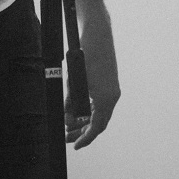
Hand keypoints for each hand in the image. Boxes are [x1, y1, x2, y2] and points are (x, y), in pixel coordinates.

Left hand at [65, 18, 119, 149]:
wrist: (98, 33)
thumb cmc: (86, 54)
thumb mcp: (74, 80)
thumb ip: (71, 101)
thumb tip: (68, 118)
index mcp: (106, 98)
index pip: (97, 127)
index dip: (85, 138)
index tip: (75, 146)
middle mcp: (112, 97)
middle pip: (98, 122)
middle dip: (82, 131)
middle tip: (67, 136)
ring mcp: (112, 90)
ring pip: (99, 114)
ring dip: (84, 120)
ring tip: (68, 124)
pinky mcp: (109, 84)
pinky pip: (99, 104)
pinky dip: (89, 109)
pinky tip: (77, 111)